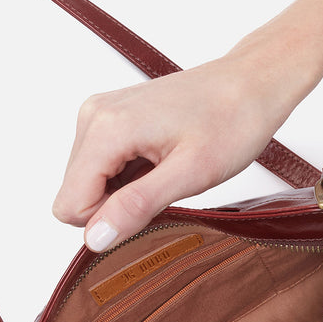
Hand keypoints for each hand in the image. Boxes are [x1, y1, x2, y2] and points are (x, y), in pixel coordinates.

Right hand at [51, 52, 296, 250]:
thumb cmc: (232, 122)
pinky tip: (160, 161)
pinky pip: (100, 166)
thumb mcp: (190, 174)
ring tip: (165, 171)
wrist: (252, 83)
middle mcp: (93, 116)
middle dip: (116, 205)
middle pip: (75, 195)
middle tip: (164, 186)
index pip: (70, 206)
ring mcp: (99, 114)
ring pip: (87, 183)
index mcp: (106, 129)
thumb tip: (96, 239)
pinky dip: (128, 176)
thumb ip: (136, 206)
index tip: (151, 204)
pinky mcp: (110, 117)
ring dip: (123, 192)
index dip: (109, 220)